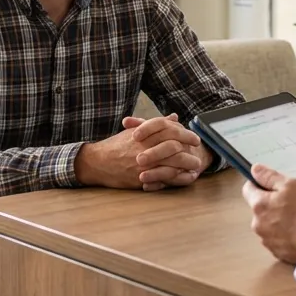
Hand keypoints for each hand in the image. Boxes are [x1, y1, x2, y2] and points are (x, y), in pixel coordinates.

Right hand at [74, 114, 205, 190]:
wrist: (97, 163)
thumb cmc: (117, 146)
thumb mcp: (135, 131)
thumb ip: (156, 125)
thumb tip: (174, 117)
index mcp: (143, 133)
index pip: (169, 129)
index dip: (185, 133)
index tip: (194, 138)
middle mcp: (144, 146)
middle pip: (173, 145)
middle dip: (188, 149)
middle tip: (198, 151)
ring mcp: (142, 163)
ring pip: (171, 163)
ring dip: (186, 165)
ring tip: (196, 166)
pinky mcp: (140, 177)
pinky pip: (163, 178)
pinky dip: (176, 178)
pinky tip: (184, 177)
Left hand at [242, 164, 295, 264]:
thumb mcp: (292, 185)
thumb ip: (270, 177)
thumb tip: (255, 170)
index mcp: (259, 205)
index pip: (247, 189)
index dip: (259, 184)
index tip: (273, 185)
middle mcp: (257, 224)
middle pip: (259, 208)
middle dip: (271, 204)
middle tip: (292, 202)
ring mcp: (266, 240)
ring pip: (268, 224)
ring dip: (277, 220)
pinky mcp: (276, 252)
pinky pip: (277, 238)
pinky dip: (284, 234)